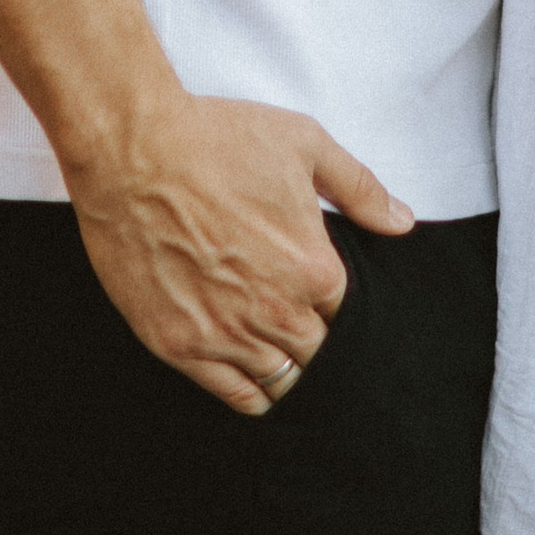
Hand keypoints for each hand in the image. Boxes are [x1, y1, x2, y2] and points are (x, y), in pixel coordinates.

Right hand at [64, 90, 412, 417]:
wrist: (132, 151)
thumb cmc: (217, 139)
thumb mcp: (304, 144)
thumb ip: (360, 188)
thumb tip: (402, 222)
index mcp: (314, 268)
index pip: (343, 313)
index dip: (325, 297)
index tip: (307, 282)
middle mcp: (276, 310)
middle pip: (316, 351)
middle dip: (308, 333)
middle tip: (285, 308)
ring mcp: (227, 333)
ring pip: (281, 379)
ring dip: (281, 361)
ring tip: (266, 337)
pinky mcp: (180, 346)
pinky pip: (236, 396)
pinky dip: (250, 391)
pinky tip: (247, 371)